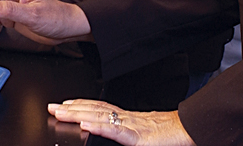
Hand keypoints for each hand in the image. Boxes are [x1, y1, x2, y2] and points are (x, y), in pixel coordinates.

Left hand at [49, 101, 194, 145]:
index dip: (80, 104)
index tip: (64, 102)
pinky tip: (86, 125)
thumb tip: (112, 134)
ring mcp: (131, 127)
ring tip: (61, 112)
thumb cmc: (171, 135)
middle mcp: (126, 119)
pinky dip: (100, 127)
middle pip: (94, 110)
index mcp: (127, 119)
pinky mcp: (138, 138)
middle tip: (51, 106)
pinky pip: (116, 131)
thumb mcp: (144, 134)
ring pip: (100, 118)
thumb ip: (127, 133)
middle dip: (71, 108)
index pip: (99, 108)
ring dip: (78, 114)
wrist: (191, 131)